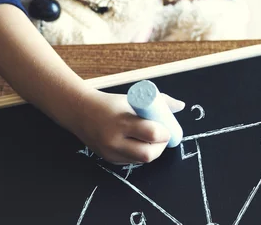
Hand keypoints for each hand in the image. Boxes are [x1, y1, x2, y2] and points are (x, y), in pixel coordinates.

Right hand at [70, 89, 184, 163]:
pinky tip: (138, 143)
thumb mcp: (132, 99)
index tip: (167, 128)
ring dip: (151, 152)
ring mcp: (111, 152)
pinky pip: (131, 162)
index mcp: (122, 121)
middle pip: (148, 154)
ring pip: (141, 161)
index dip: (164, 133)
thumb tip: (181, 106)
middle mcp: (115, 140)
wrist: (80, 111)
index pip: (152, 134)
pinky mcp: (109, 160)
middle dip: (160, 147)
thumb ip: (158, 102)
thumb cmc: (109, 103)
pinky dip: (139, 154)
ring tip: (151, 140)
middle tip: (162, 137)